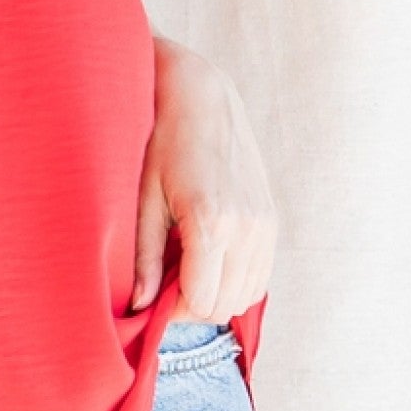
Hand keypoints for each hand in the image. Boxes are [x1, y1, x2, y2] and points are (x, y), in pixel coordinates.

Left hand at [130, 40, 278, 323]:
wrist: (202, 99)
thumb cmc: (162, 144)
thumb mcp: (144, 199)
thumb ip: (144, 257)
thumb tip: (139, 305)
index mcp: (211, 223)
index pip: (201, 302)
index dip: (173, 310)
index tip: (153, 297)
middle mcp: (246, 228)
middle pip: (225, 304)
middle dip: (192, 306)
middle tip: (165, 285)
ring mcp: (265, 224)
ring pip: (247, 295)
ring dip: (215, 295)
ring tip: (185, 270)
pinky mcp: (271, 219)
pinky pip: (260, 275)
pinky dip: (235, 281)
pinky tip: (208, 260)